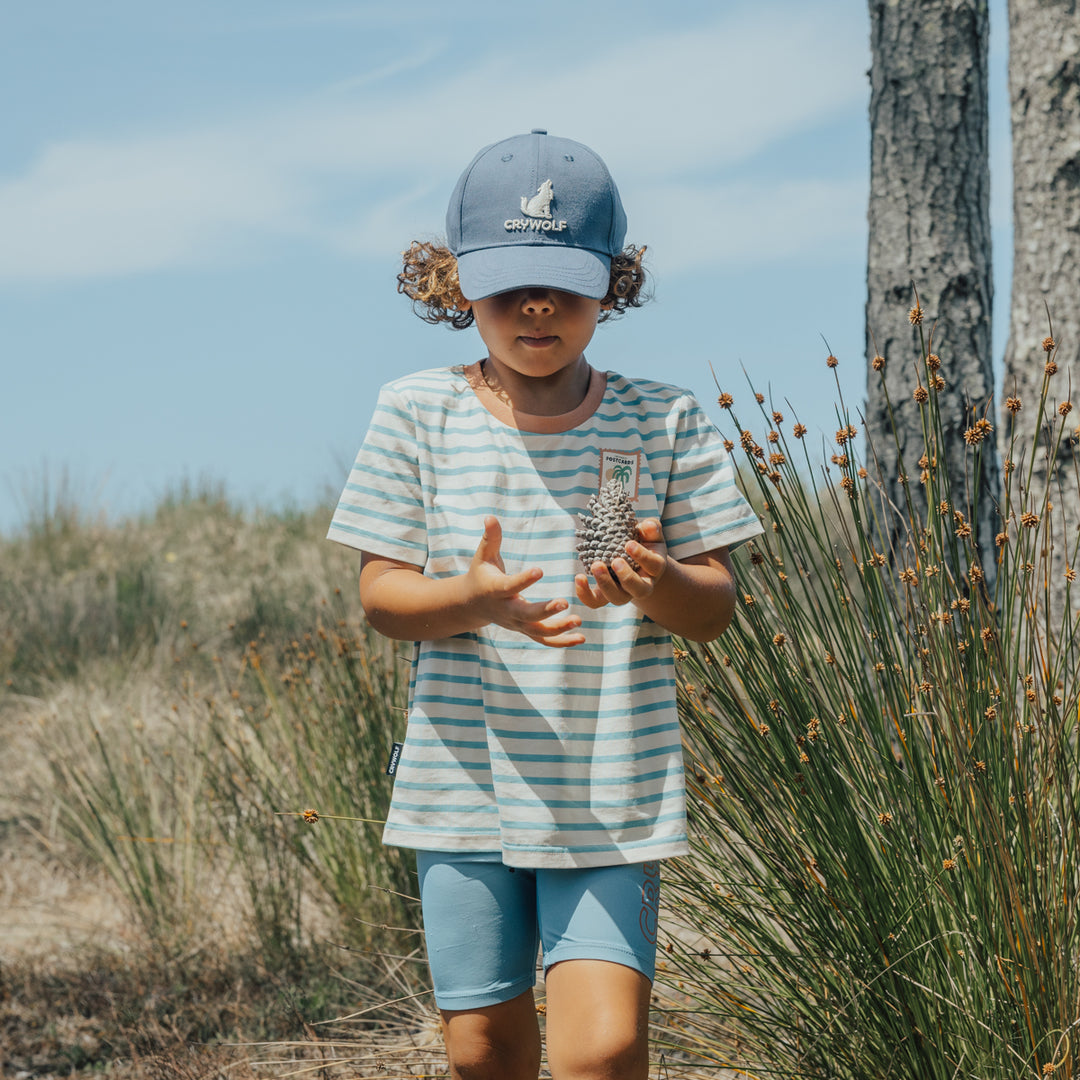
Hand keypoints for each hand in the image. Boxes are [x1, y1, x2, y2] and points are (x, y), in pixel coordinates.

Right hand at [468, 517, 584, 646]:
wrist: (472, 604)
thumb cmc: (481, 574)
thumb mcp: (483, 556)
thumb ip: (491, 538)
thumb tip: (491, 516)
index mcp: (496, 590)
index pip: (510, 586)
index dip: (524, 579)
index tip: (540, 570)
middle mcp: (507, 611)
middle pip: (526, 614)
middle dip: (545, 611)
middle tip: (565, 602)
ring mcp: (517, 623)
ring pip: (538, 631)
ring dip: (559, 629)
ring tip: (579, 621)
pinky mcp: (525, 629)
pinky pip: (544, 639)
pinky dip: (562, 641)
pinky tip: (581, 638)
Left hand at [574, 518, 667, 608]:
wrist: (636, 561)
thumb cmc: (644, 543)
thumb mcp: (650, 534)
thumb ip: (652, 528)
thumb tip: (648, 525)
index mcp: (654, 568)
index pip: (653, 565)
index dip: (642, 556)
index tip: (629, 544)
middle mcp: (642, 584)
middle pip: (639, 589)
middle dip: (626, 577)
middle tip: (615, 561)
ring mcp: (624, 592)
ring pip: (617, 598)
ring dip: (606, 584)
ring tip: (596, 566)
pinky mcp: (605, 594)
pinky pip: (596, 601)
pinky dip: (586, 594)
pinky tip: (579, 577)